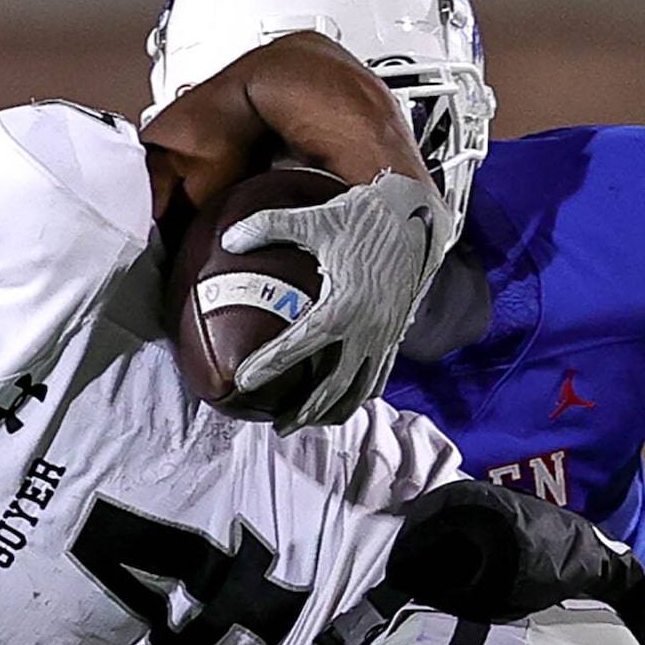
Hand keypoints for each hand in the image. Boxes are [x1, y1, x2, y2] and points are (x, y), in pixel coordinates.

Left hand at [223, 169, 452, 430]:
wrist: (415, 219)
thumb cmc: (361, 218)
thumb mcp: (313, 218)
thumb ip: (268, 226)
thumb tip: (229, 239)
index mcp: (347, 302)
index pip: (303, 342)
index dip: (271, 363)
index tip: (244, 380)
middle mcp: (369, 327)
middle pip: (335, 385)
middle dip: (305, 410)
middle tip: (277, 426)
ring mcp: (385, 336)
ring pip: (359, 390)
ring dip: (332, 412)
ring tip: (304, 424)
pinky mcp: (395, 336)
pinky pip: (377, 378)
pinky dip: (357, 397)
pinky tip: (338, 405)